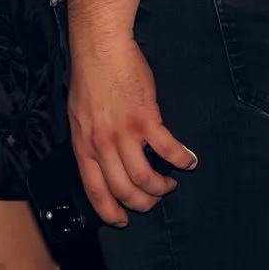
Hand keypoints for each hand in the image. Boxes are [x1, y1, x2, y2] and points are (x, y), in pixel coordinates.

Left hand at [68, 31, 194, 227]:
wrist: (100, 49)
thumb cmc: (90, 78)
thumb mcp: (79, 116)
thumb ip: (90, 140)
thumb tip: (101, 159)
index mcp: (84, 146)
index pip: (95, 190)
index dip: (110, 211)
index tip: (122, 220)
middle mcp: (102, 146)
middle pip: (125, 190)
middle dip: (144, 202)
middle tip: (155, 197)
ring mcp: (124, 134)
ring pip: (146, 178)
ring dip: (162, 186)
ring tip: (171, 181)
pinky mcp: (146, 120)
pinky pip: (168, 150)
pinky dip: (182, 159)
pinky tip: (189, 160)